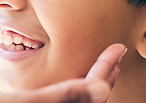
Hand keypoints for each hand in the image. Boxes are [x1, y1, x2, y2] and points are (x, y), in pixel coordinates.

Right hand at [0, 43, 125, 102]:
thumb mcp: (27, 98)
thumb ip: (64, 94)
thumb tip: (102, 89)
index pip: (95, 88)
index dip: (107, 66)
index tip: (119, 47)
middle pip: (91, 94)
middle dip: (104, 73)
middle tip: (115, 56)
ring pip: (80, 96)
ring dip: (93, 79)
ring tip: (101, 65)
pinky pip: (66, 97)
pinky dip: (76, 84)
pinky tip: (73, 76)